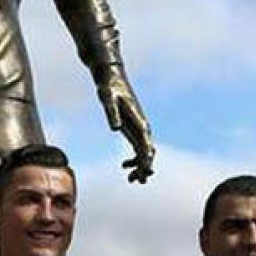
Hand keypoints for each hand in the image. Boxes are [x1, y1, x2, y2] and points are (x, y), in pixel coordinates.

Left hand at [95, 67, 153, 182]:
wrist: (110, 75)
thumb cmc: (108, 87)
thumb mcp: (106, 99)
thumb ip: (111, 113)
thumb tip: (116, 128)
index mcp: (140, 122)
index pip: (146, 147)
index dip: (146, 162)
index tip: (142, 174)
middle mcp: (143, 126)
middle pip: (149, 152)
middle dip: (144, 168)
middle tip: (135, 181)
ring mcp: (139, 127)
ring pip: (145, 152)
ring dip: (140, 166)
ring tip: (132, 179)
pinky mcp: (133, 127)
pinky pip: (138, 148)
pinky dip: (135, 159)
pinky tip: (124, 165)